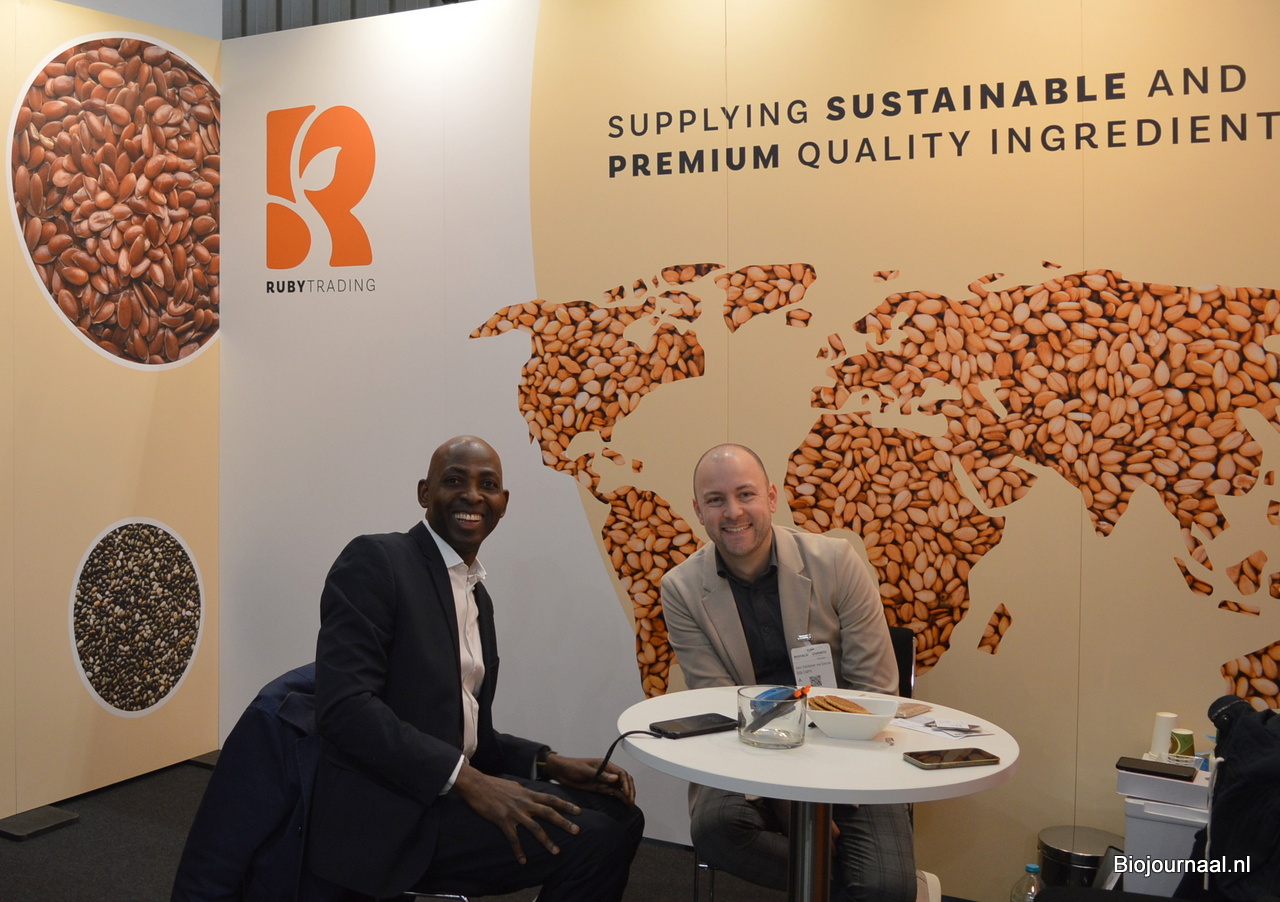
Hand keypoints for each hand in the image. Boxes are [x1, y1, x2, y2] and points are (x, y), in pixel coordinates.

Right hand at [451, 764, 581, 864]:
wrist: (476, 785)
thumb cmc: (494, 785)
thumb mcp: (514, 786)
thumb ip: (525, 792)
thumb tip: (531, 794)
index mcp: (528, 794)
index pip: (551, 799)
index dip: (566, 805)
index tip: (578, 811)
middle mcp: (525, 803)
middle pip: (549, 813)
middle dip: (564, 822)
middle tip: (577, 831)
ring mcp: (515, 812)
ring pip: (535, 828)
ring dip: (547, 841)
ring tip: (556, 851)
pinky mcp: (503, 821)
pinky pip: (513, 838)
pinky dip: (519, 851)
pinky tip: (523, 861)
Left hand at [543, 753, 636, 804]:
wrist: (562, 772)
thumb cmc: (572, 767)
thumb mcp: (585, 770)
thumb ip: (600, 775)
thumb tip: (616, 778)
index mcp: (605, 765)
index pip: (622, 773)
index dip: (627, 784)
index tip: (627, 794)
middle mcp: (607, 773)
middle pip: (624, 780)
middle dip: (630, 790)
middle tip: (631, 801)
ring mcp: (604, 781)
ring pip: (620, 787)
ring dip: (627, 794)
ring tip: (630, 804)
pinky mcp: (600, 788)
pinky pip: (613, 792)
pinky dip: (620, 797)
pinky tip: (624, 803)